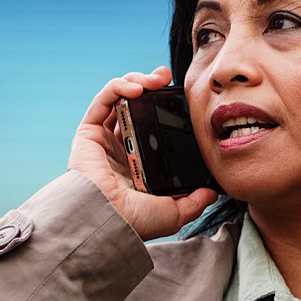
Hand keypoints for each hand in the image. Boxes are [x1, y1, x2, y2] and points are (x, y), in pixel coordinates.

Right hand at [68, 66, 218, 240]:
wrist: (109, 219)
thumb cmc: (135, 221)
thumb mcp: (174, 213)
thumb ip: (194, 201)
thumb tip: (212, 193)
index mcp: (136, 166)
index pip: (151, 129)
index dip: (164, 111)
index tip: (181, 101)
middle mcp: (119, 150)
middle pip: (135, 108)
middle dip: (151, 88)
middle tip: (167, 79)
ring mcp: (103, 140)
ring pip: (119, 99)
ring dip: (137, 81)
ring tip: (155, 79)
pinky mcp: (88, 133)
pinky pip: (103, 101)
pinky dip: (119, 87)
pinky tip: (138, 87)